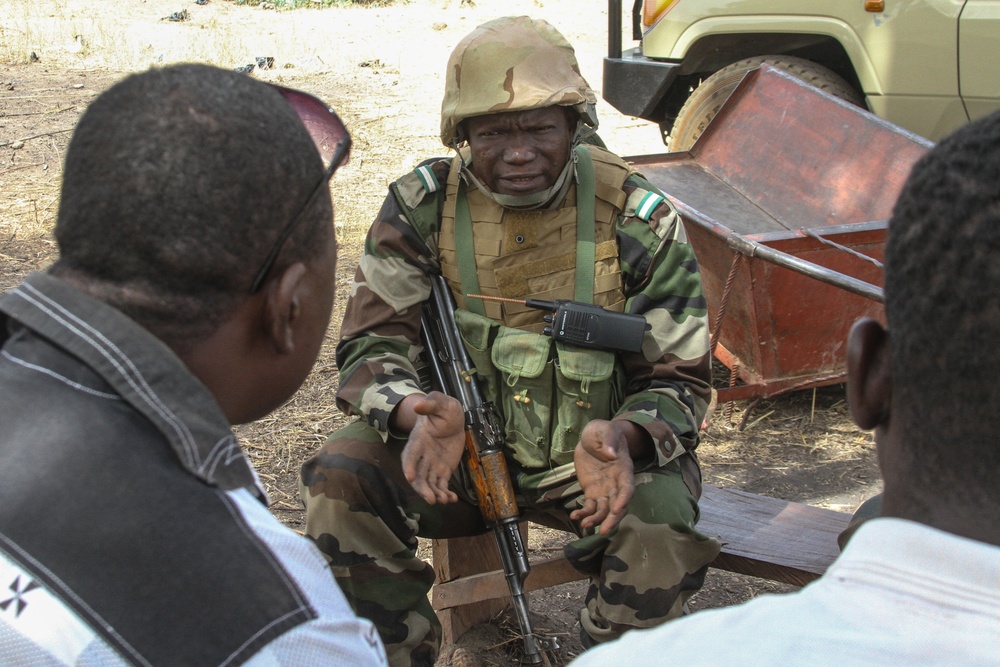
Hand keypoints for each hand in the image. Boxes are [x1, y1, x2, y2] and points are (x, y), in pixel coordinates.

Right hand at [398, 392, 466, 504]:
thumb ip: (430, 404)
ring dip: (434, 493)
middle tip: (431, 499)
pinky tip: (451, 499)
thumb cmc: (443, 408)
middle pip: (418, 475)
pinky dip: (445, 493)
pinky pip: (442, 484)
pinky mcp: (443, 469)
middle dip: (422, 488)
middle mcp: (422, 455)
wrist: (453, 417)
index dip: (408, 466)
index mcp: (418, 439)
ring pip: (429, 482)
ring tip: (443, 501)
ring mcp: (432, 463)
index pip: (410, 454)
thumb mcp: (439, 402)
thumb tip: (418, 404)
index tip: (409, 477)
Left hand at [570, 420, 639, 534]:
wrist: (593, 437)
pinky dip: (583, 513)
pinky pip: (589, 506)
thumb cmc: (603, 431)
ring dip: (596, 519)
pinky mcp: (591, 491)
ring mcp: (604, 489)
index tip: (618, 509)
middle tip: (604, 530)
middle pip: (618, 505)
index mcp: (624, 469)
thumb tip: (610, 453)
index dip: (624, 499)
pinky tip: (575, 516)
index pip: (627, 488)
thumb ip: (609, 440)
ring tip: (584, 525)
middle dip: (612, 519)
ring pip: (604, 510)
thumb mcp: (605, 430)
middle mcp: (616, 483)